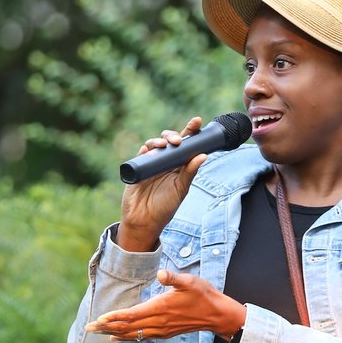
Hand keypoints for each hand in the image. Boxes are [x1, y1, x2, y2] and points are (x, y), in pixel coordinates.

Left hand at [87, 270, 247, 341]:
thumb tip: (161, 273)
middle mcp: (158, 322)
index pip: (133, 315)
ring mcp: (161, 330)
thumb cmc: (203, 295)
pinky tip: (117, 337)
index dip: (115, 317)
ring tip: (97, 333)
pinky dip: (127, 338)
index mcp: (161, 308)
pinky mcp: (165, 333)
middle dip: (106, 327)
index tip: (99, 318)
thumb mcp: (190, 281)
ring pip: (132, 334)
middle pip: (128, 327)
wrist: (217, 315)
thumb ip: (173, 278)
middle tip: (88, 328)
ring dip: (113, 333)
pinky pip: (141, 338)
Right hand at [116, 117, 206, 250]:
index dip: (190, 132)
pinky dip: (145, 150)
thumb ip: (190, 172)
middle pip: (169, 141)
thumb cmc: (164, 207)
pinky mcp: (137, 168)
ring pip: (154, 145)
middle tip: (177, 141)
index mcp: (178, 166)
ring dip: (159, 141)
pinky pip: (140, 155)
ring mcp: (150, 164)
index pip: (186, 145)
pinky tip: (148, 149)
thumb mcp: (180, 189)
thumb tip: (203, 155)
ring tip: (164, 145)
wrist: (144, 221)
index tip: (197, 121)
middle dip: (173, 136)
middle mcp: (165, 162)